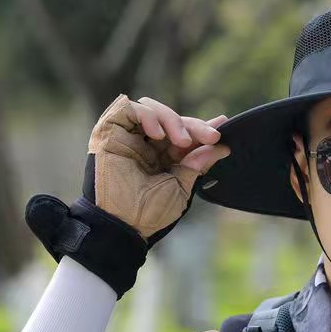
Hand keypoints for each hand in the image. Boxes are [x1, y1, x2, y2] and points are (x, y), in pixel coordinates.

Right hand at [87, 93, 230, 239]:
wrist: (122, 223)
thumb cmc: (148, 213)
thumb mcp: (180, 186)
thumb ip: (197, 164)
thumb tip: (221, 147)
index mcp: (160, 158)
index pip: (182, 135)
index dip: (201, 130)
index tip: (221, 132)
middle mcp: (143, 144)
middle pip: (170, 120)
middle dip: (193, 126)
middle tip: (211, 137)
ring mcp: (126, 136)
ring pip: (152, 108)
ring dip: (172, 119)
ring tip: (183, 141)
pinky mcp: (109, 129)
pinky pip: (129, 108)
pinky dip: (148, 116)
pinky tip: (158, 134)